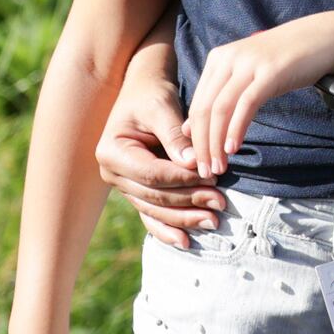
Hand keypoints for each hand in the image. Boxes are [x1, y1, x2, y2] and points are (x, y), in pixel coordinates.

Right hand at [97, 46, 223, 245]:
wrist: (143, 92)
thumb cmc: (151, 94)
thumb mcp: (161, 107)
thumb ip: (175, 136)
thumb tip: (194, 164)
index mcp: (111, 152)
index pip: (152, 174)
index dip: (182, 179)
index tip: (211, 177)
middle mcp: (112, 174)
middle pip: (154, 196)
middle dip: (189, 202)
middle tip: (221, 202)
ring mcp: (123, 185)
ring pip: (155, 209)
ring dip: (185, 218)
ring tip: (214, 220)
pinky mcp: (137, 191)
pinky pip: (151, 214)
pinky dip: (168, 228)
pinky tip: (187, 242)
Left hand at [188, 13, 333, 176]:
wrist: (324, 37)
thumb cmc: (287, 59)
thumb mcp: (248, 74)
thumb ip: (221, 96)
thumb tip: (191, 128)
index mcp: (218, 59)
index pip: (197, 104)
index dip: (195, 137)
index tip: (200, 161)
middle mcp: (228, 59)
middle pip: (204, 108)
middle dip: (202, 144)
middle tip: (206, 171)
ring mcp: (249, 64)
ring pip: (221, 109)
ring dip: (216, 142)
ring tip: (220, 166)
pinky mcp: (270, 71)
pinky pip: (246, 104)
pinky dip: (236, 128)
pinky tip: (234, 147)